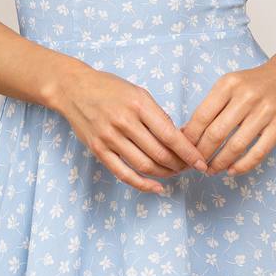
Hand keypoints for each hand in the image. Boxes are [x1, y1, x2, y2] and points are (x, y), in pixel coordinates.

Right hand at [52, 64, 208, 193]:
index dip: (189, 152)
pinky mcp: (98, 150)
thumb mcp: (138, 92)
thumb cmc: (109, 88)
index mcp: (139, 104)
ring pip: (144, 166)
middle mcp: (125, 122)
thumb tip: (178, 139)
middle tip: (189, 168)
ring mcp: (110, 137)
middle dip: (180, 165)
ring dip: (165, 174)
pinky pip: (123, 174)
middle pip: (160, 154)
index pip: (170, 135)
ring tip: (175, 173)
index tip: (202, 162)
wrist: (73, 88)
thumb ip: (157, 115)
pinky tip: (157, 187)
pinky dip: (143, 184)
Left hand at [180, 53, 275, 176]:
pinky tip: (232, 170)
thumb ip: (211, 106)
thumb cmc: (254, 83)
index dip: (190, 138)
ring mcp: (265, 111)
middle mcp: (246, 96)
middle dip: (202, 154)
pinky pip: (258, 152)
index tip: (183, 150)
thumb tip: (185, 132)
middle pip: (216, 133)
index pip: (202, 116)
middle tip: (195, 164)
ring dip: (220, 163)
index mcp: (228, 84)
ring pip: (236, 146)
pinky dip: (242, 166)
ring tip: (211, 170)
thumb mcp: (230, 84)